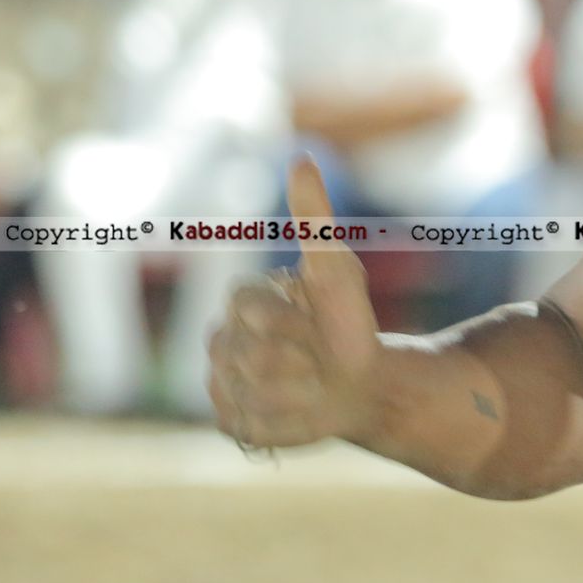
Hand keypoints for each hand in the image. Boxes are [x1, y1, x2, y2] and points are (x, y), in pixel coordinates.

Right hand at [208, 154, 380, 448]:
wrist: (362, 383)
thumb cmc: (349, 321)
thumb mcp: (336, 267)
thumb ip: (314, 215)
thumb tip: (302, 158)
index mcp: (240, 301)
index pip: (248, 309)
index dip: (292, 321)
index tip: (316, 323)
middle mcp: (220, 340)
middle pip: (249, 357)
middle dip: (298, 360)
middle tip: (318, 358)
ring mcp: (220, 383)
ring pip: (251, 393)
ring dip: (297, 393)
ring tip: (312, 385)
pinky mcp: (230, 421)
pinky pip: (248, 424)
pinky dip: (285, 423)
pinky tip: (298, 411)